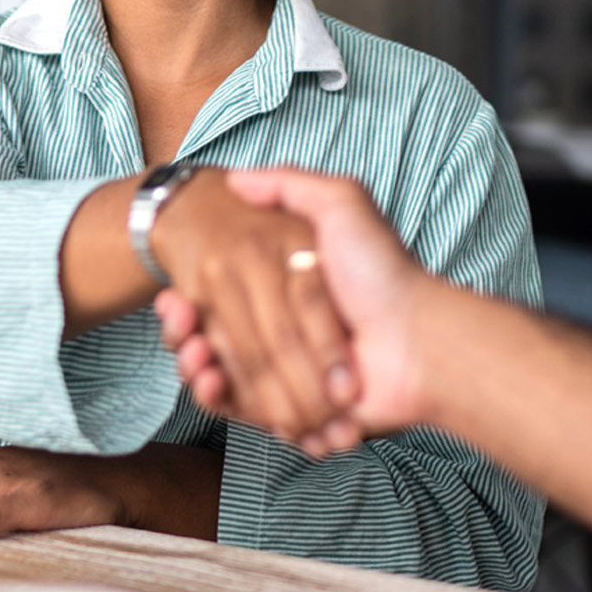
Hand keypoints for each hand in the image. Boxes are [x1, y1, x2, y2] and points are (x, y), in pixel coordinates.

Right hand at [149, 168, 356, 452]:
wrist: (417, 340)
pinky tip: (209, 378)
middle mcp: (287, 336)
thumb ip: (291, 184)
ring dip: (196, 367)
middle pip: (215, 341)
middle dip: (186, 335)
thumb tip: (236, 177)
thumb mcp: (341, 205)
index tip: (174, 296)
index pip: (222, 302)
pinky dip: (220, 399)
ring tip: (192, 352)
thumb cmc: (381, 271)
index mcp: (288, 295)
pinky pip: (244, 413)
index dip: (191, 303)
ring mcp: (290, 378)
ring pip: (222, 378)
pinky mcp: (296, 415)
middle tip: (176, 321)